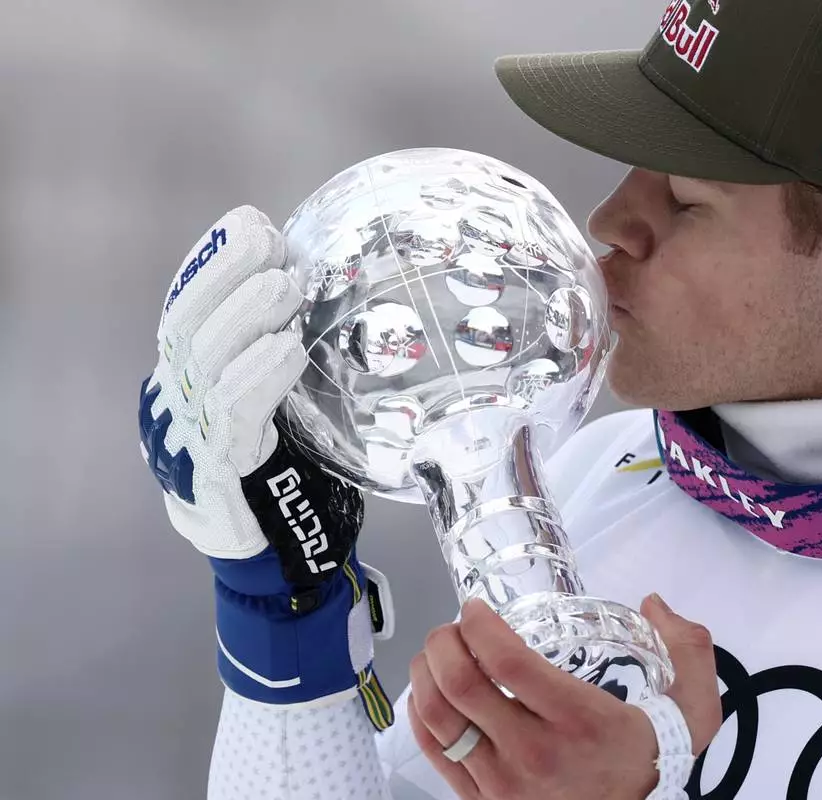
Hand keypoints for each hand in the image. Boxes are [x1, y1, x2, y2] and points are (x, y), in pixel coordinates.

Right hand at [137, 207, 392, 725]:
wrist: (283, 567)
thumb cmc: (292, 480)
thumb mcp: (287, 406)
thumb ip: (287, 358)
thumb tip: (327, 291)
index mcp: (188, 386)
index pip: (187, 311)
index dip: (213, 264)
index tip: (250, 223)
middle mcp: (174, 408)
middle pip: (185, 327)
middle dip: (226, 275)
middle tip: (269, 240)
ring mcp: (187, 443)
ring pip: (203, 364)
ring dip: (246, 317)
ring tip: (286, 284)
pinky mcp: (215, 477)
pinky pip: (234, 415)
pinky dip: (260, 375)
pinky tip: (289, 348)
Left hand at [407, 594, 721, 799]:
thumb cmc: (645, 760)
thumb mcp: (691, 706)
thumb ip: (690, 649)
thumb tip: (656, 603)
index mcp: (577, 720)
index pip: (508, 663)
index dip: (480, 626)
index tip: (475, 608)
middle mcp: (533, 753)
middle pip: (461, 685)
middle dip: (443, 641)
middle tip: (452, 626)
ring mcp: (501, 783)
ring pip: (438, 718)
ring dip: (425, 674)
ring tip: (437, 653)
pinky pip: (434, 753)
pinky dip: (421, 714)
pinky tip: (431, 693)